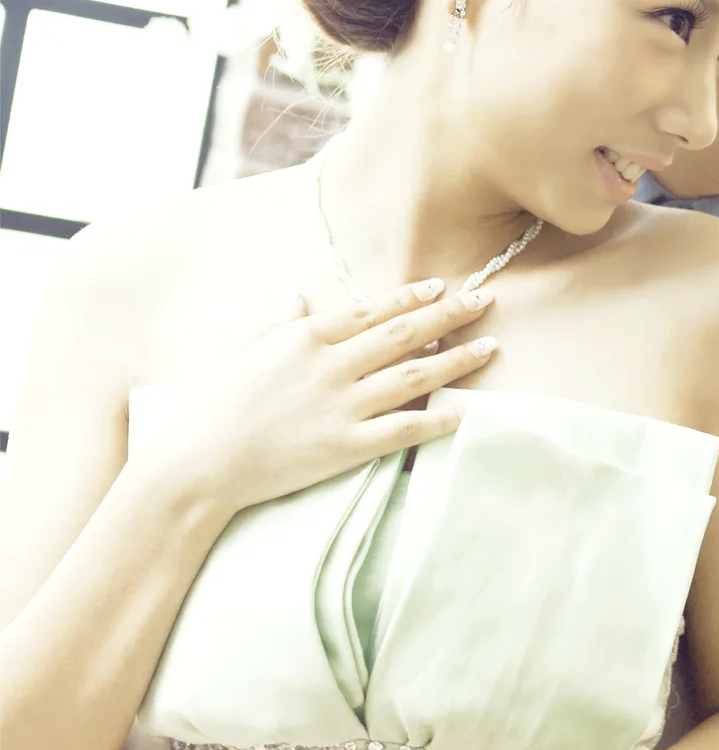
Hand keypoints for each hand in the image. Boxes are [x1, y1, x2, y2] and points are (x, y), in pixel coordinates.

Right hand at [134, 279, 499, 518]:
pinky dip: (438, 419)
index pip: (371, 310)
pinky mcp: (346, 446)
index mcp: (304, 336)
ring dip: (457, 358)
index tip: (440, 286)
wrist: (195, 464)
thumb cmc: (209, 407)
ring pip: (414, 375)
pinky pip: (404, 429)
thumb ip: (276, 324)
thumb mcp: (239, 352)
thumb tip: (302, 298)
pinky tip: (466, 409)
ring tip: (491, 346)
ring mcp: (342, 405)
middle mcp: (331, 364)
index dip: (410, 297)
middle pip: (404, 333)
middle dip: (449, 313)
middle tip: (484, 299)